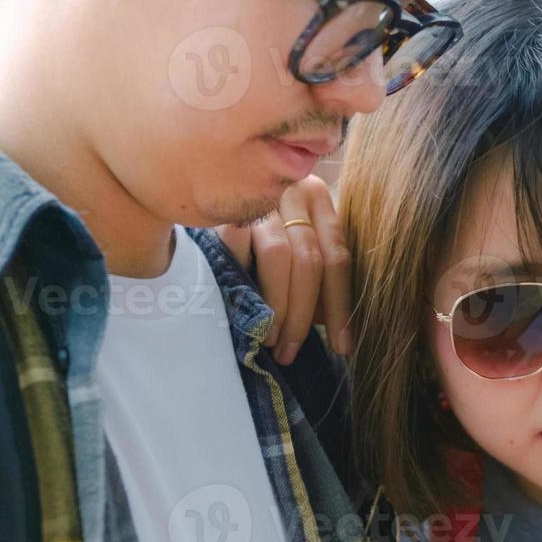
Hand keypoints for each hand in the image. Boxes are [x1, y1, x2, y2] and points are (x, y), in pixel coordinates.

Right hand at [217, 176, 352, 364]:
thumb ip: (313, 273)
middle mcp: (293, 190)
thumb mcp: (292, 239)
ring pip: (281, 257)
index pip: (338, 256)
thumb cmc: (255, 228)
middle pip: (310, 259)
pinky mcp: (226, 210)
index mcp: (317, 198)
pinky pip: (241, 251)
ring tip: (272, 339)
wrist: (198, 189)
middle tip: (293, 351)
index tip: (342, 346)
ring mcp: (260, 198)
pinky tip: (247, 309)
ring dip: (278, 305)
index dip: (341, 306)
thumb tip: (328, 322)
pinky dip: (246, 285)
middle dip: (304, 314)